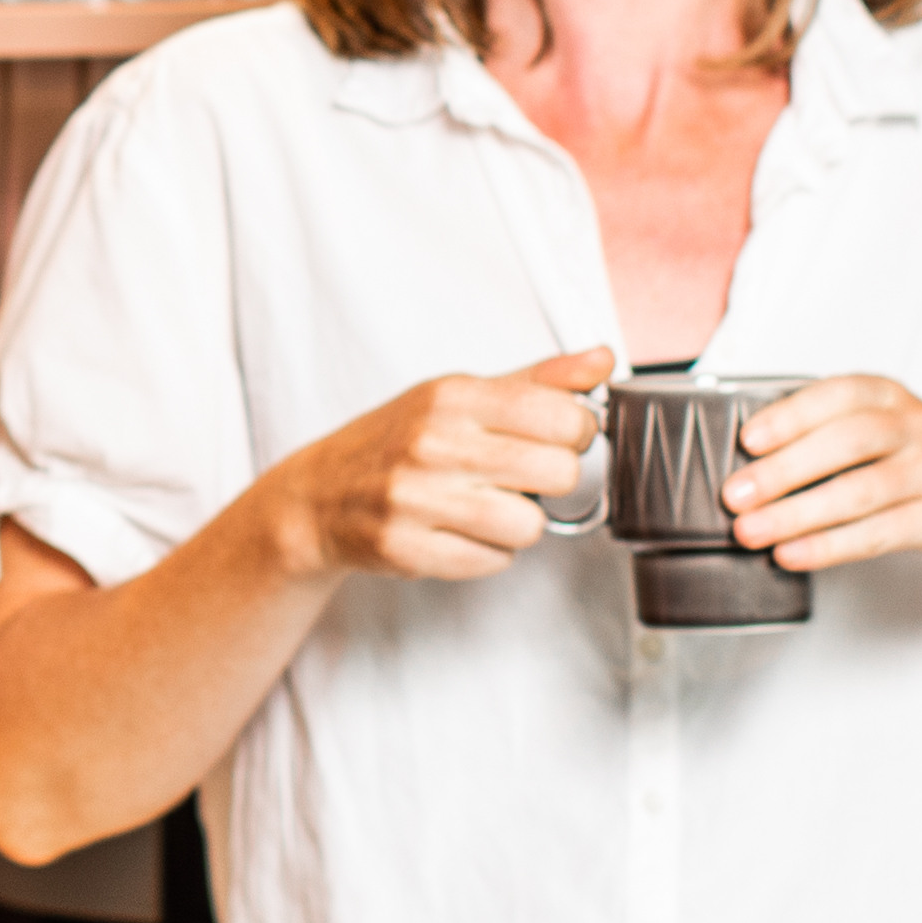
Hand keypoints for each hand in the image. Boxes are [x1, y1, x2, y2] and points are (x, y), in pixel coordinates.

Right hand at [256, 346, 613, 585]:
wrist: (319, 495)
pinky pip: (493, 561)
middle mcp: (432, 444)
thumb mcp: (458, 395)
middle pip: (557, 473)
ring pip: (529, 526)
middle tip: (523, 477)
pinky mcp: (406, 548)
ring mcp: (415, 499)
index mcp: (451, 397)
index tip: (559, 437)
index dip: (576, 432)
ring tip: (489, 507)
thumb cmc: (397, 441)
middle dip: (551, 481)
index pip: (561, 415)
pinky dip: (489, 552)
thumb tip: (602, 360)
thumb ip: (536, 381)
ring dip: (520, 523)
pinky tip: (461, 531)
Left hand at [719, 376, 921, 610]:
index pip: (838, 395)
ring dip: (798, 513)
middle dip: (783, 470)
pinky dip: (830, 545)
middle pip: (846, 442)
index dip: (791, 415)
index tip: (748, 438)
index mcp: (892, 398)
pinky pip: (881, 532)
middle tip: (735, 495)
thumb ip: (834, 437)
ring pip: (860, 491)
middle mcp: (917, 429)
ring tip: (752, 531)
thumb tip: (752, 465)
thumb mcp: (892, 432)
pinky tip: (794, 554)